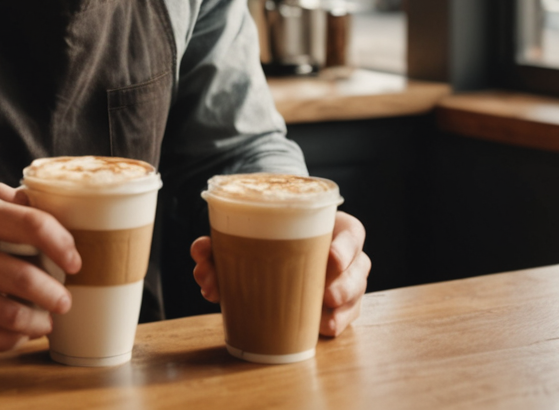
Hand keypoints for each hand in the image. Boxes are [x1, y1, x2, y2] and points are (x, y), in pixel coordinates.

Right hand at [0, 183, 79, 352]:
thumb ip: (7, 201)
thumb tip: (47, 205)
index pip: (29, 224)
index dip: (62, 244)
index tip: (74, 262)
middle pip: (23, 276)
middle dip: (55, 293)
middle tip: (64, 299)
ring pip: (11, 314)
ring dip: (40, 321)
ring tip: (47, 319)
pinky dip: (15, 338)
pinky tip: (21, 331)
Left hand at [190, 211, 370, 336]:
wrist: (284, 238)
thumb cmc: (272, 231)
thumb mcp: (260, 228)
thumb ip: (229, 238)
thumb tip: (200, 251)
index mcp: (332, 228)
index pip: (351, 233)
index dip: (343, 246)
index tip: (331, 258)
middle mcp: (345, 256)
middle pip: (358, 270)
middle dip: (344, 285)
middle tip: (325, 294)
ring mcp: (345, 283)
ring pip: (353, 298)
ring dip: (340, 311)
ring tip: (323, 322)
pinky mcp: (337, 306)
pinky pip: (342, 318)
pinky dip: (333, 324)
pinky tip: (321, 329)